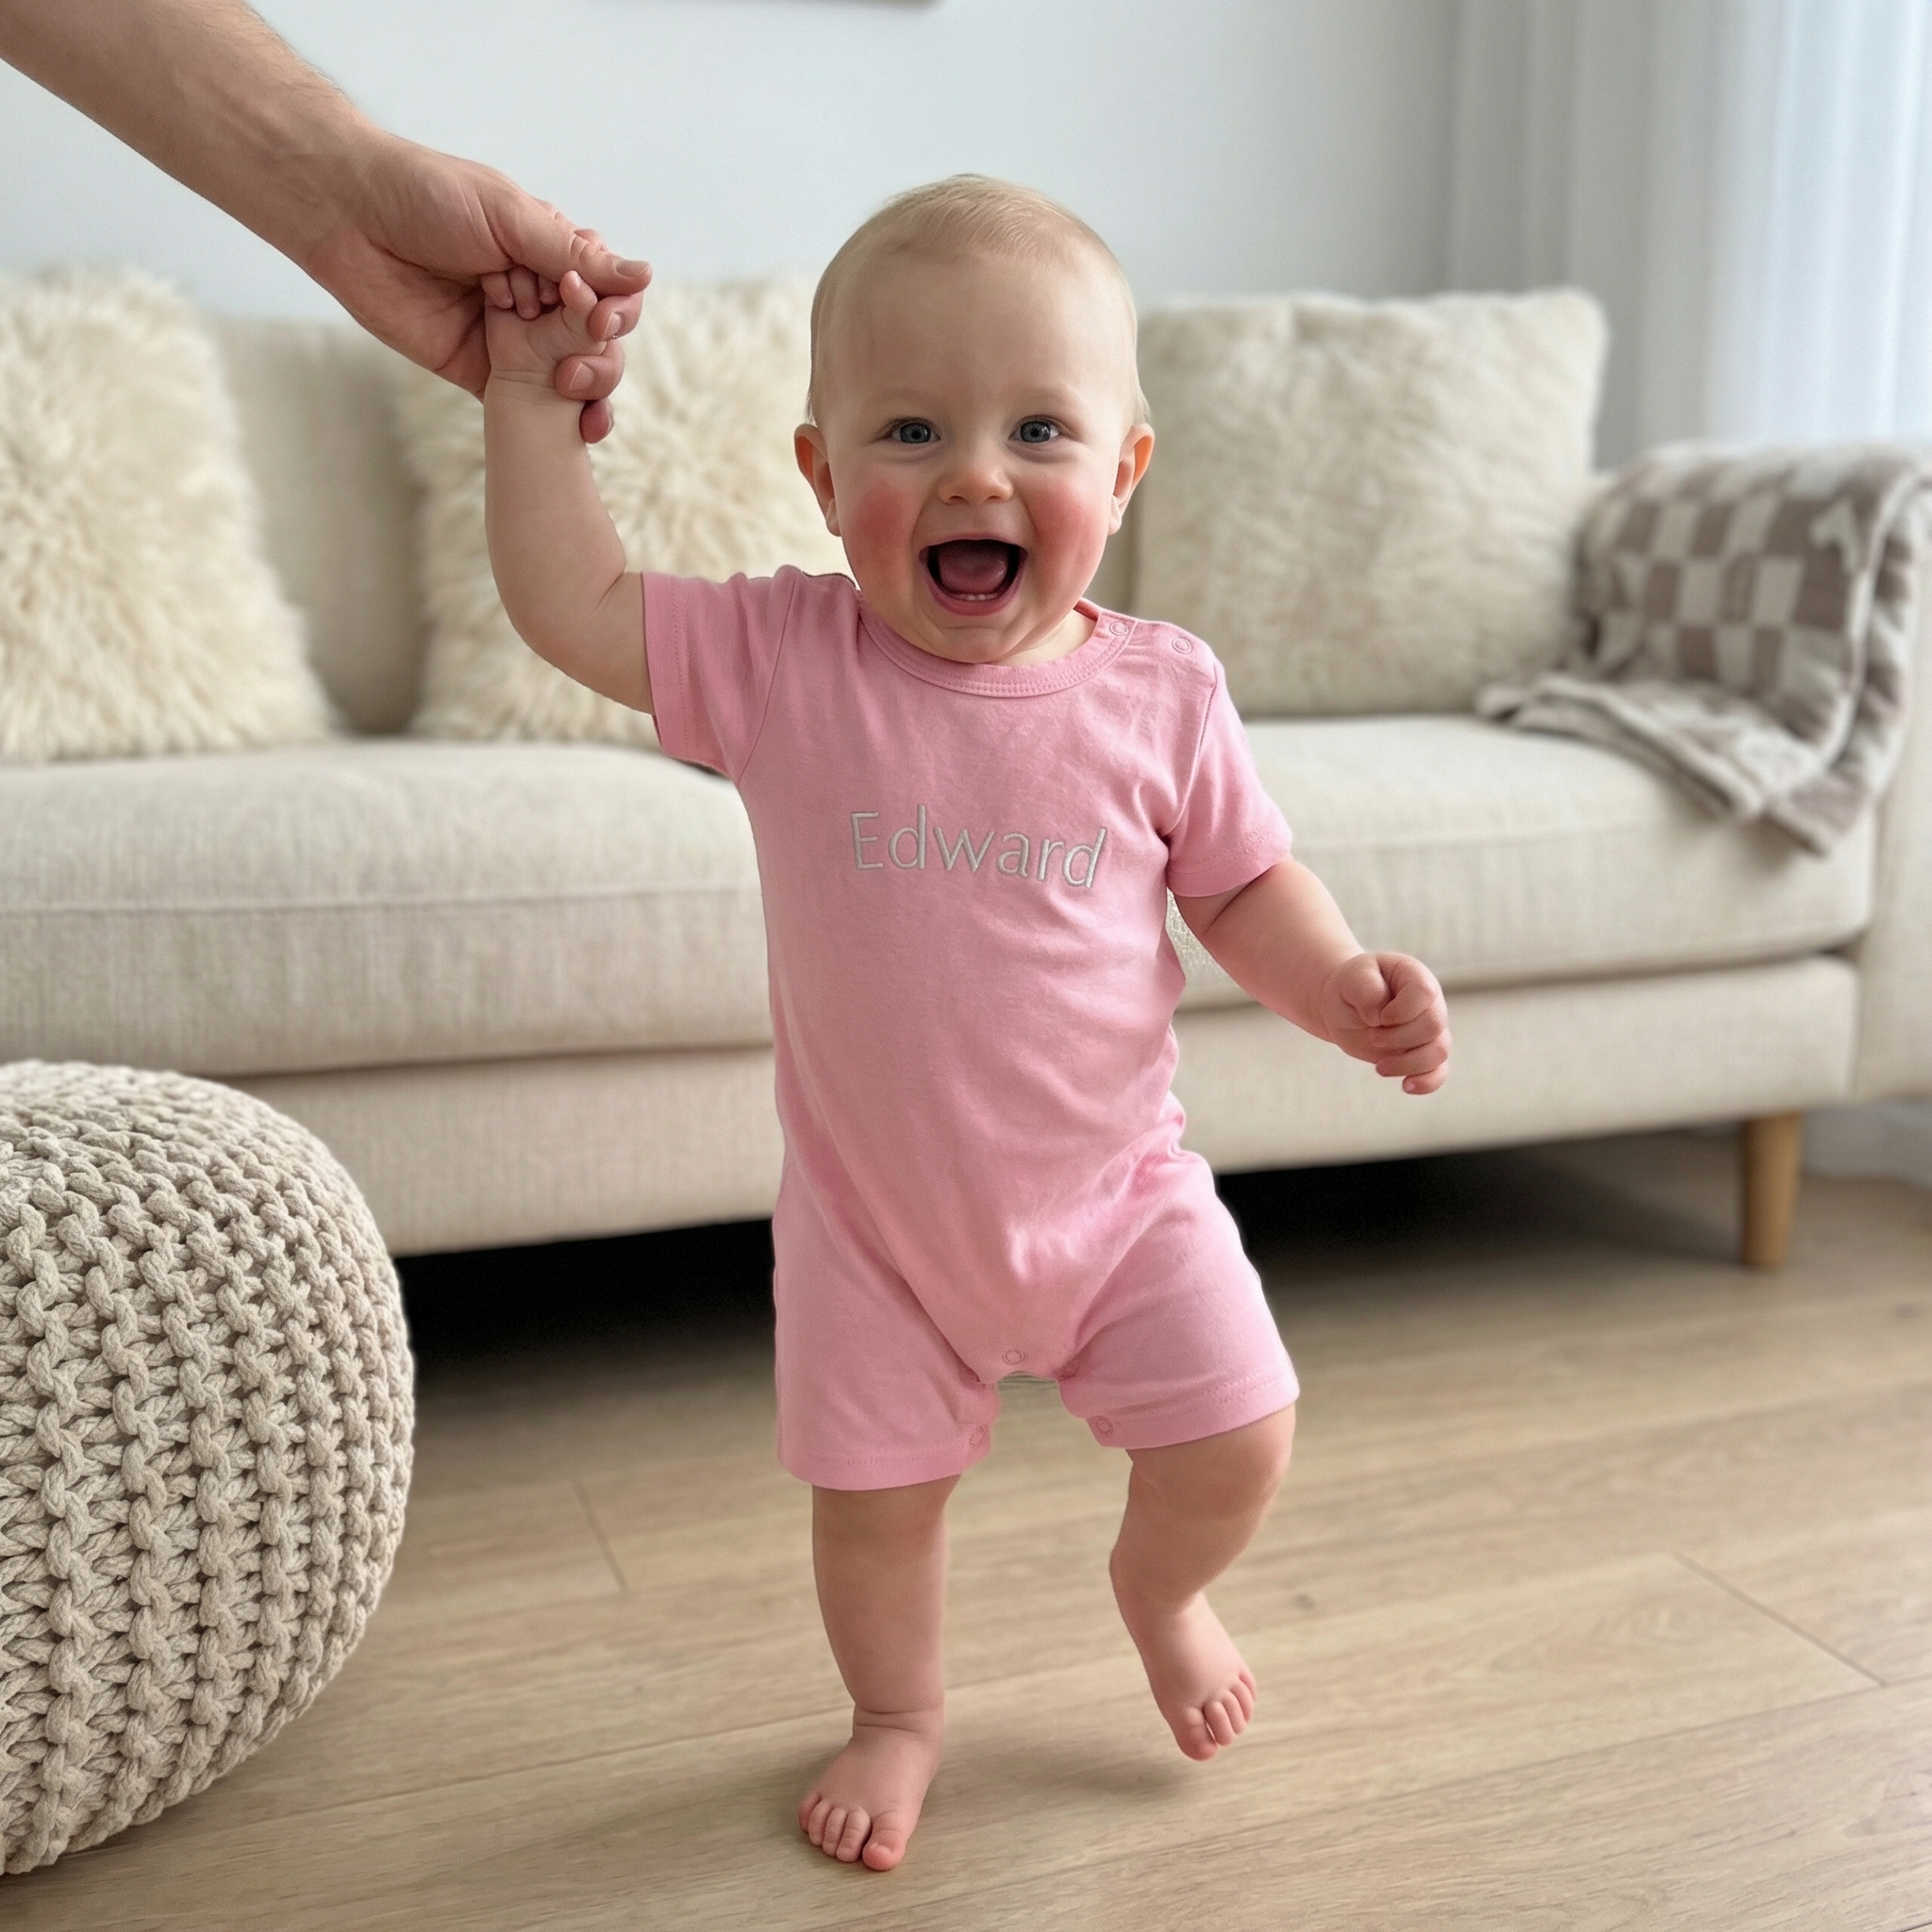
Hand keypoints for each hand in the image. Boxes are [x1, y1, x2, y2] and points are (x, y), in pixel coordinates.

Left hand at [304, 133, 647, 440]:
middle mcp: (539, 299)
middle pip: (598, 339)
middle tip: (581, 344)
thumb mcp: (510, 217)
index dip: (613, 307)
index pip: (608, 291)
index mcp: (550, 254)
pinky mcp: (485, 375)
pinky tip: (582, 431)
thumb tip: (645, 276)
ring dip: (591, 386)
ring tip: (570, 383)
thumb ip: (573, 255)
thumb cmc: (427, 196)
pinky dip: (563, 423)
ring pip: (576, 375)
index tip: (594, 311)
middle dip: (601, 349)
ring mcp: (515, 340)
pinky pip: (535, 408)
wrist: (349, 217)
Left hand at [1319, 953, 1450, 1094]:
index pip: (1424, 993)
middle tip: (1371, 1038)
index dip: (1402, 1011)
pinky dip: (1427, 1082)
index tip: (1376, 1018)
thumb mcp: (1351, 978)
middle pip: (1433, 1025)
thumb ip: (1365, 988)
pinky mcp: (1421, 1054)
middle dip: (1399, 1038)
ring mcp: (1429, 1030)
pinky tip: (1406, 1086)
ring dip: (1408, 1063)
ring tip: (1379, 1067)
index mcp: (1415, 977)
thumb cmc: (1351, 986)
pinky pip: (1438, 1072)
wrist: (1345, 1005)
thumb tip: (1379, 1014)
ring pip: (1439, 1052)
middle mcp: (1429, 1003)